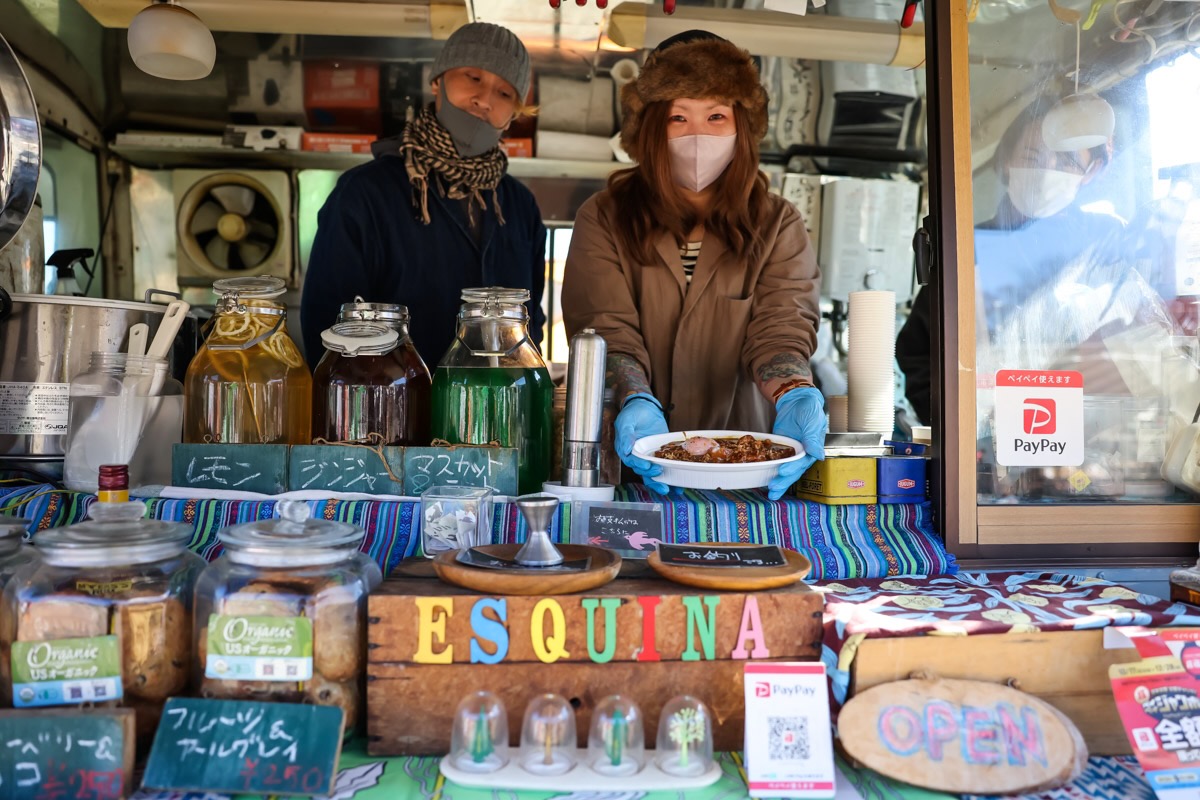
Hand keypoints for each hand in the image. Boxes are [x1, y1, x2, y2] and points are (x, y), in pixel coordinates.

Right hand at [614, 394, 669, 494]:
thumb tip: (626, 448)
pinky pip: (666, 466)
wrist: (646, 407)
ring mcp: (650, 456)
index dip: (640, 466)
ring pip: (655, 473)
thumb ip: (625, 434)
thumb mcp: (626, 420)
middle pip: (644, 472)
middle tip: (663, 482)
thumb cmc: (633, 412)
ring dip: (663, 482)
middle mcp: (637, 456)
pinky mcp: (661, 454)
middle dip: (653, 479)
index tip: (648, 467)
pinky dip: (672, 475)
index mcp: (626, 450)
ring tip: (673, 490)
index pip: (632, 462)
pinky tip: (680, 483)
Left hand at [767, 386, 826, 500]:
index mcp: (812, 450)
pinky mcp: (780, 450)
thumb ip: (813, 438)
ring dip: (778, 482)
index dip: (792, 468)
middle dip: (783, 481)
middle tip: (773, 488)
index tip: (783, 471)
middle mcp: (802, 455)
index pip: (802, 463)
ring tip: (771, 493)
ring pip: (784, 470)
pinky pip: (775, 461)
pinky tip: (763, 480)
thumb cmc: (808, 410)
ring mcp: (790, 453)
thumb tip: (818, 455)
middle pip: (793, 472)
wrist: (796, 402)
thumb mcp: (811, 421)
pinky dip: (770, 470)